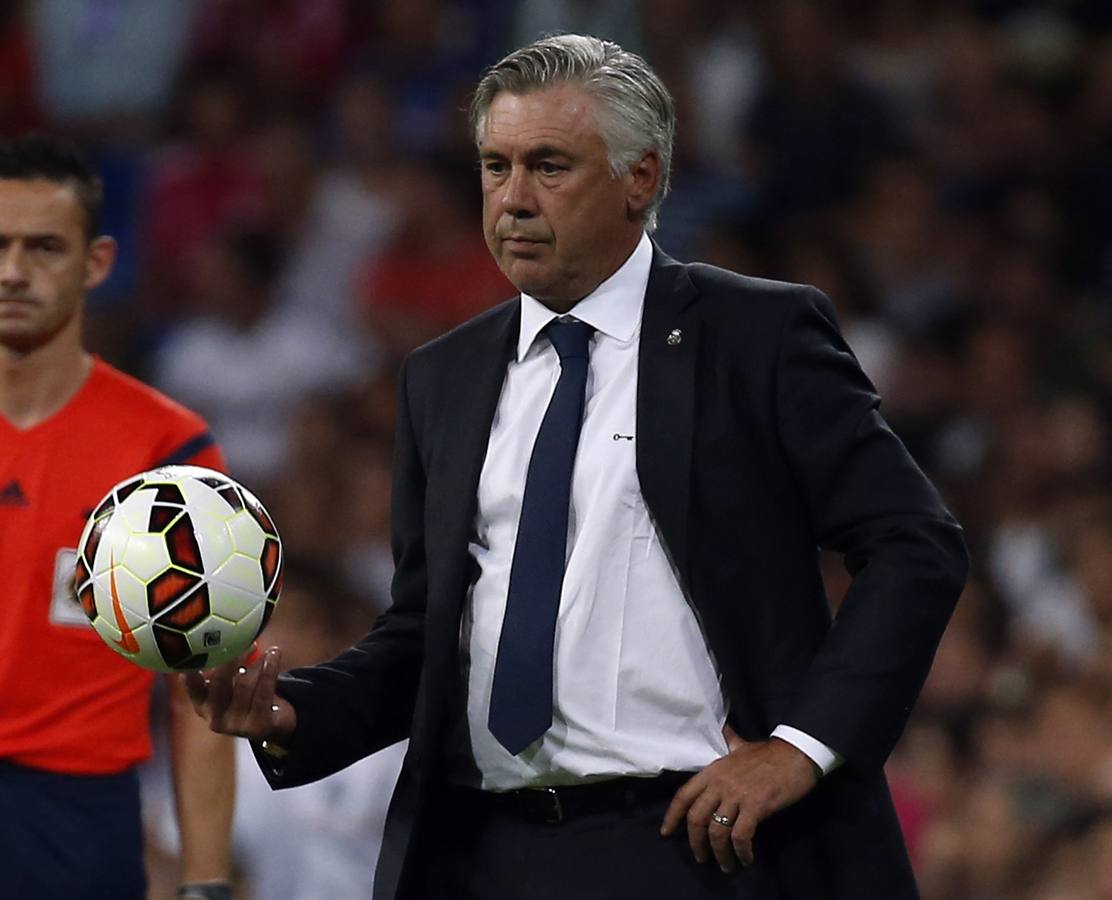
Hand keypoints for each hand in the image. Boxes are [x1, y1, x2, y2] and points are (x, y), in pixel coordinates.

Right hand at [182, 646, 295, 742]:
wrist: (273, 721)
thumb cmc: (246, 694)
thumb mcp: (230, 683)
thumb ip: (222, 665)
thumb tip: (224, 631)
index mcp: (203, 704)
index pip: (192, 688)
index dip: (189, 674)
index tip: (189, 656)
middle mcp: (215, 717)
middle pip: (220, 685)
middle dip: (230, 661)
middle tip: (239, 641)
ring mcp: (236, 725)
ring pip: (244, 686)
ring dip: (258, 664)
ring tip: (269, 650)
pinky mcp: (258, 725)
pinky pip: (263, 692)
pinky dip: (269, 670)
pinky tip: (274, 655)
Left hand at [660, 730, 818, 872]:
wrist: (796, 753)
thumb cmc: (768, 752)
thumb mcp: (740, 746)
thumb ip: (728, 741)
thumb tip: (723, 728)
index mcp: (712, 770)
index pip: (683, 795)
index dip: (672, 816)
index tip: (666, 832)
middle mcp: (719, 783)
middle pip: (696, 819)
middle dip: (695, 843)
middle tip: (701, 857)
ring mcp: (736, 795)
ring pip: (717, 831)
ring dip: (719, 853)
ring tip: (726, 865)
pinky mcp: (756, 806)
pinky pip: (741, 836)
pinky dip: (741, 852)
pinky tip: (746, 858)